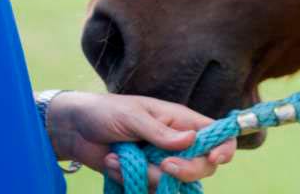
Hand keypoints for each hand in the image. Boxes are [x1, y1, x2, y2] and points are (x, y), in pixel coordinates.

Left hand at [45, 91, 235, 189]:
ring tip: (120, 156)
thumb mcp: (133, 116)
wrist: (75, 130)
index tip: (214, 159)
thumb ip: (161, 132)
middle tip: (164, 165)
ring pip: (173, 184)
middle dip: (185, 171)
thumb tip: (190, 141)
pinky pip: (149, 191)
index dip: (223, 147)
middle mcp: (176, 144)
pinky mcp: (143, 178)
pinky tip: (114, 164)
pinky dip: (130, 181)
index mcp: (180, 121)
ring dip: (145, 175)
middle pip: (202, 166)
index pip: (216, 133)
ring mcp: (160, 163)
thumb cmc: (107, 112)